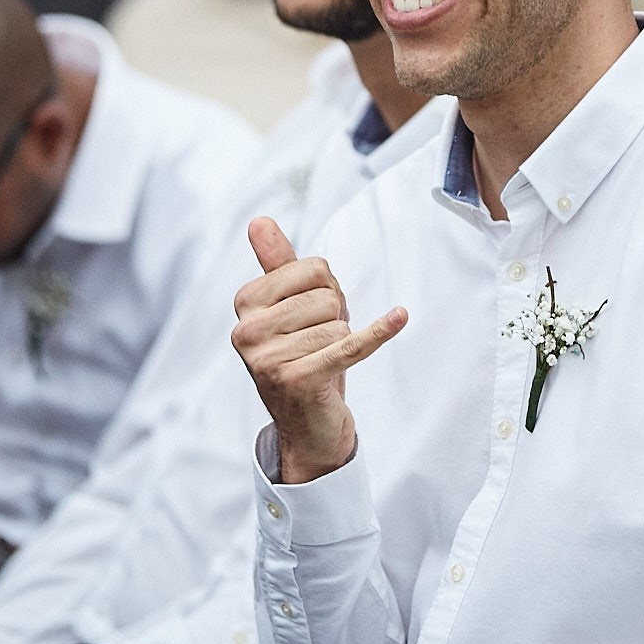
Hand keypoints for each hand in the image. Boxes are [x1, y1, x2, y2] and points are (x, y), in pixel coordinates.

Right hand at [231, 217, 405, 483]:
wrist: (307, 423)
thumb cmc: (302, 353)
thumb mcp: (290, 305)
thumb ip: (277, 263)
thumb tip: (259, 220)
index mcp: (244, 303)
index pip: (313, 267)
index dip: (326, 289)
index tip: (311, 316)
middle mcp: (247, 331)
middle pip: (327, 296)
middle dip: (336, 316)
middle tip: (319, 343)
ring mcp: (268, 359)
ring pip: (339, 323)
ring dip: (342, 341)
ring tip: (323, 360)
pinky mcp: (297, 381)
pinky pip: (350, 345)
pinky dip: (379, 332)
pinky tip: (399, 317)